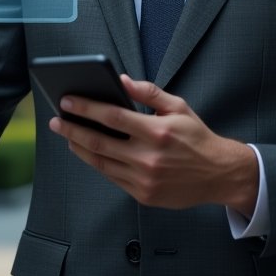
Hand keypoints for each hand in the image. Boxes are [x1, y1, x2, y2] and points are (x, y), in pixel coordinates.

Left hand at [49, 76, 258, 212]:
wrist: (218, 174)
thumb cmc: (196, 137)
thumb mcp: (178, 107)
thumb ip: (149, 92)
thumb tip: (122, 80)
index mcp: (156, 131)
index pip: (111, 116)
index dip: (85, 108)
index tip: (66, 101)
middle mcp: (148, 157)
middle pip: (99, 141)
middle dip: (72, 129)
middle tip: (56, 120)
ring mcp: (144, 179)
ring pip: (101, 162)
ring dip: (79, 148)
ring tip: (67, 135)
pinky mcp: (143, 195)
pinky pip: (112, 177)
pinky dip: (96, 163)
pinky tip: (87, 152)